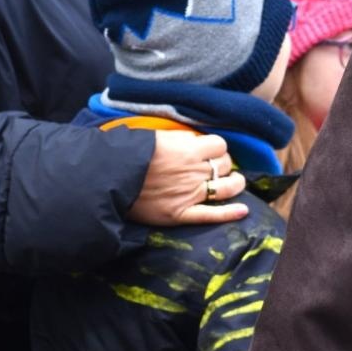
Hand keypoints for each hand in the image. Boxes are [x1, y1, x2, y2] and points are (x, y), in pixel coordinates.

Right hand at [128, 132, 248, 225]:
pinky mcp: (181, 213)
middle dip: (222, 163)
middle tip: (214, 166)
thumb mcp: (153, 136)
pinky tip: (243, 210)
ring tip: (234, 182)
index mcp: (187, 149)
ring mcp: (189, 194)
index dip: (216, 147)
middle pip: (224, 164)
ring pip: (226, 188)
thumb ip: (177, 138)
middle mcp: (193, 171)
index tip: (209, 150)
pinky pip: (213, 214)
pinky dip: (230, 213)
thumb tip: (194, 140)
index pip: (219, 144)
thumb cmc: (126, 154)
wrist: (108, 179)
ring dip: (235, 184)